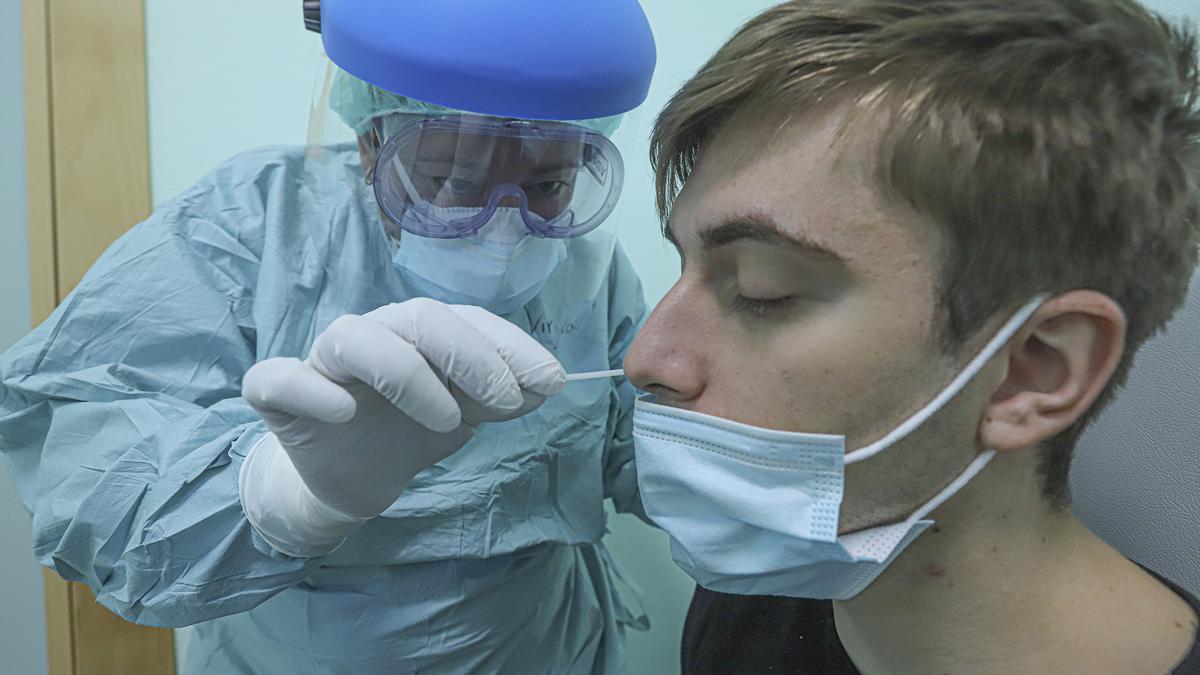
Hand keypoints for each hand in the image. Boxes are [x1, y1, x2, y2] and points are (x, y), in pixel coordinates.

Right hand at [242, 299, 566, 519]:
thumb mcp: (463, 417)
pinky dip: (310, 389)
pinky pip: (280, 379)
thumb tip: (547, 383)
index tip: (552, 381)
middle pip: (417, 319)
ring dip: (407, 374)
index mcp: (417, 334)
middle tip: (508, 401)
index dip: (511, 346)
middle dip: (471, 356)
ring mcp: (321, 363)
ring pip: (354, 337)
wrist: (345, 482)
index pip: (466, 321)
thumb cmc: (404, 434)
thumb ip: (499, 398)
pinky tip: (344, 410)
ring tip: (447, 422)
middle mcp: (372, 335)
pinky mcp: (278, 397)